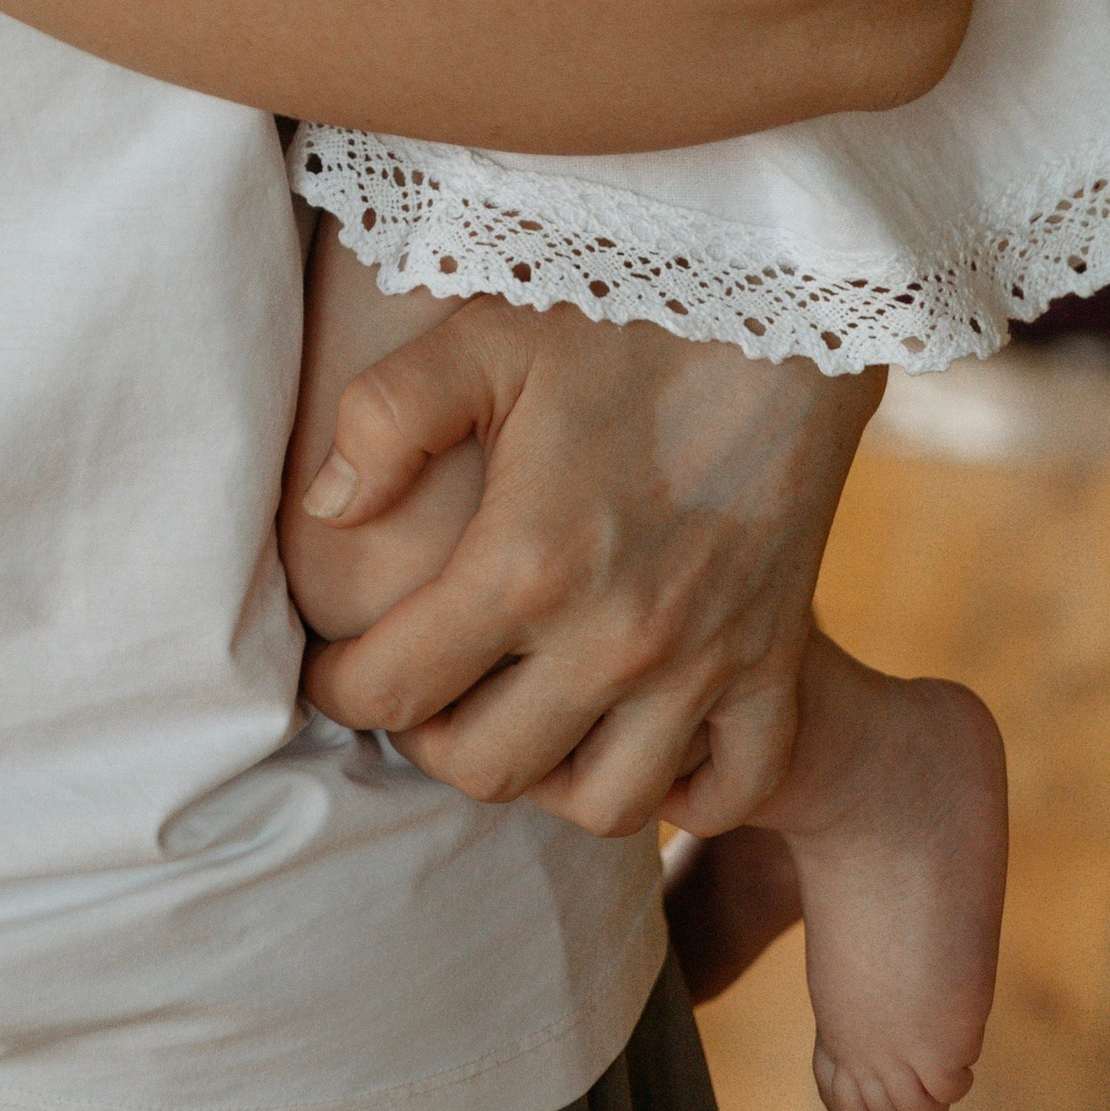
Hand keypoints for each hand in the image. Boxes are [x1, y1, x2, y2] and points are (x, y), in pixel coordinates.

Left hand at [301, 297, 879, 836]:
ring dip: (540, 777)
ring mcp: (706, 666)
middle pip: (486, 766)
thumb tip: (327, 509)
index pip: (397, 687)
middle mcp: (617, 639)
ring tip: (508, 714)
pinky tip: (629, 735)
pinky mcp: (777, 666)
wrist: (784, 305)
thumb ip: (385, 418)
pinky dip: (676, 791)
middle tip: (411, 688)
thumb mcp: (482, 336)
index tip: (325, 674)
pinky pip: (728, 790)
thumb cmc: (620, 319)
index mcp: (528, 563)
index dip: (338, 692)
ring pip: (600, 804)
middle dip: (425, 739)